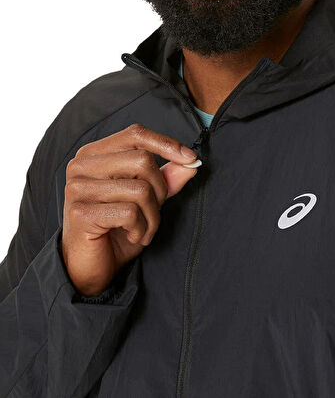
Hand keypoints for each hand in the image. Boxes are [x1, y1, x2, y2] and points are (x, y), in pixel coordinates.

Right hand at [61, 123, 200, 295]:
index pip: (136, 134)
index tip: (190, 159)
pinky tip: (132, 235)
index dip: (167, 144)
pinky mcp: (81, 213)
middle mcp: (82, 165)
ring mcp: (78, 188)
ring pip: (140, 189)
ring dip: (152, 216)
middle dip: (160, 190)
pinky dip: (141, 228)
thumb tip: (191, 162)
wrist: (91, 267)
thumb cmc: (117, 227)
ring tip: (143, 229)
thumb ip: (166, 177)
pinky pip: (130, 212)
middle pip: (143, 160)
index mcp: (95, 153)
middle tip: (153, 212)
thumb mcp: (147, 199)